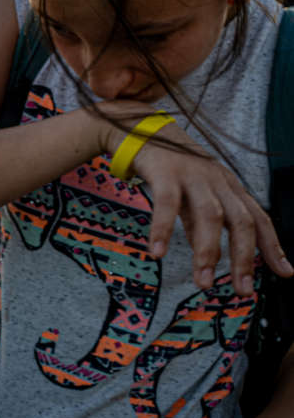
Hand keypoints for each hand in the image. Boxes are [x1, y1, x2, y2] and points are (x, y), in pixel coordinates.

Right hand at [100, 106, 292, 295]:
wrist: (137, 128)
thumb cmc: (168, 167)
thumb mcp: (192, 196)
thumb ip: (201, 225)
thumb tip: (210, 259)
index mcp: (228, 186)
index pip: (259, 218)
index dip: (273, 246)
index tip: (284, 273)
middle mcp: (217, 180)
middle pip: (240, 220)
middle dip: (243, 258)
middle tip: (241, 289)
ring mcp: (193, 175)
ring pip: (210, 215)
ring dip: (208, 251)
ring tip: (202, 281)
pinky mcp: (165, 172)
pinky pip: (167, 204)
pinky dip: (163, 230)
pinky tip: (158, 253)